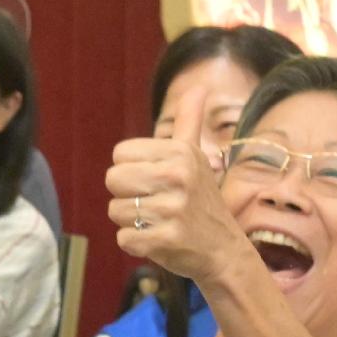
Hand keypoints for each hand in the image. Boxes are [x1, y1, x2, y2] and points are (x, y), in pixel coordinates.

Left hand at [107, 134, 251, 287]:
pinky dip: (135, 243)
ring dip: (132, 221)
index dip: (131, 171)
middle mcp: (178, 177)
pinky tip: (158, 240)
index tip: (155, 181)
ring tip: (159, 221)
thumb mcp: (196, 157)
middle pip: (112, 179)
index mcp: (180, 153)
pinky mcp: (165, 240)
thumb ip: (189, 122)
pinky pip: (123, 238)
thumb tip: (199, 86)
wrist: (223, 249)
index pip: (120, 154)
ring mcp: (172, 210)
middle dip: (127, 195)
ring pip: (115, 210)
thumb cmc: (201, 199)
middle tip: (153, 203)